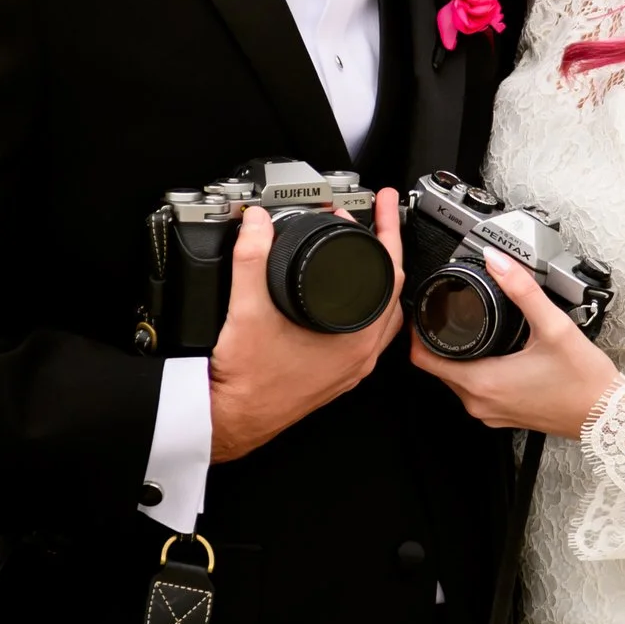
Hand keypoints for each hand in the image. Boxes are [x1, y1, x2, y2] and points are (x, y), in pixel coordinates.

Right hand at [208, 189, 404, 461]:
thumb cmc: (247, 381)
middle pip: (392, 291)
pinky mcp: (335, 375)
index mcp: (353, 339)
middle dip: (385, 249)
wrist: (233, 418)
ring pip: (382, 316)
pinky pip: (365, 335)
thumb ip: (251, 258)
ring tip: (365, 254)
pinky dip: (363, 308)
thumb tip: (259, 224)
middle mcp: (360, 356)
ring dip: (377, 281)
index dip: (387, 230)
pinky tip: (346, 300)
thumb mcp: (246, 309)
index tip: (384, 205)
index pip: (391, 273)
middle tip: (377, 220)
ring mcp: (350, 367)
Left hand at [409, 249, 618, 437]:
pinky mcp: (504, 417)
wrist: (608, 416)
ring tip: (467, 327)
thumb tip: (497, 261)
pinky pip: (475, 391)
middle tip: (445, 312)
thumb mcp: (553, 325)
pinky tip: (493, 352)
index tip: (421, 311)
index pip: (422, 359)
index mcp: (483, 383)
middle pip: (437, 368)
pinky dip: (475, 371)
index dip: (416, 332)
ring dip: (457, 356)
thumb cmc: (584, 381)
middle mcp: (480, 403)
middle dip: (436, 340)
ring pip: (456, 380)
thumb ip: (522, 289)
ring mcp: (491, 413)